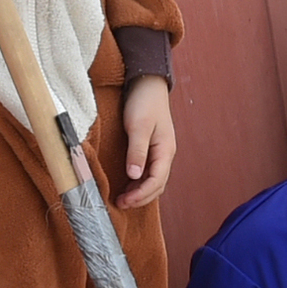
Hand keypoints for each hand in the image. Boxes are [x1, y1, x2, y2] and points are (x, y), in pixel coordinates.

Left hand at [117, 74, 176, 207]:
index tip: (125, 201)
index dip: (141, 195)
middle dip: (140, 198)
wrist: (147, 83)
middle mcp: (165, 154)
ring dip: (139, 192)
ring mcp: (159, 152)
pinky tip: (127, 184)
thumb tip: (135, 176)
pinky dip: (138, 183)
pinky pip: (148, 172)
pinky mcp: (151, 149)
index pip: (156, 181)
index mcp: (165, 150)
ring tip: (122, 198)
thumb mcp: (138, 126)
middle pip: (156, 185)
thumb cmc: (144, 102)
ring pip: (153, 180)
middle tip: (120, 204)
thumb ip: (137, 152)